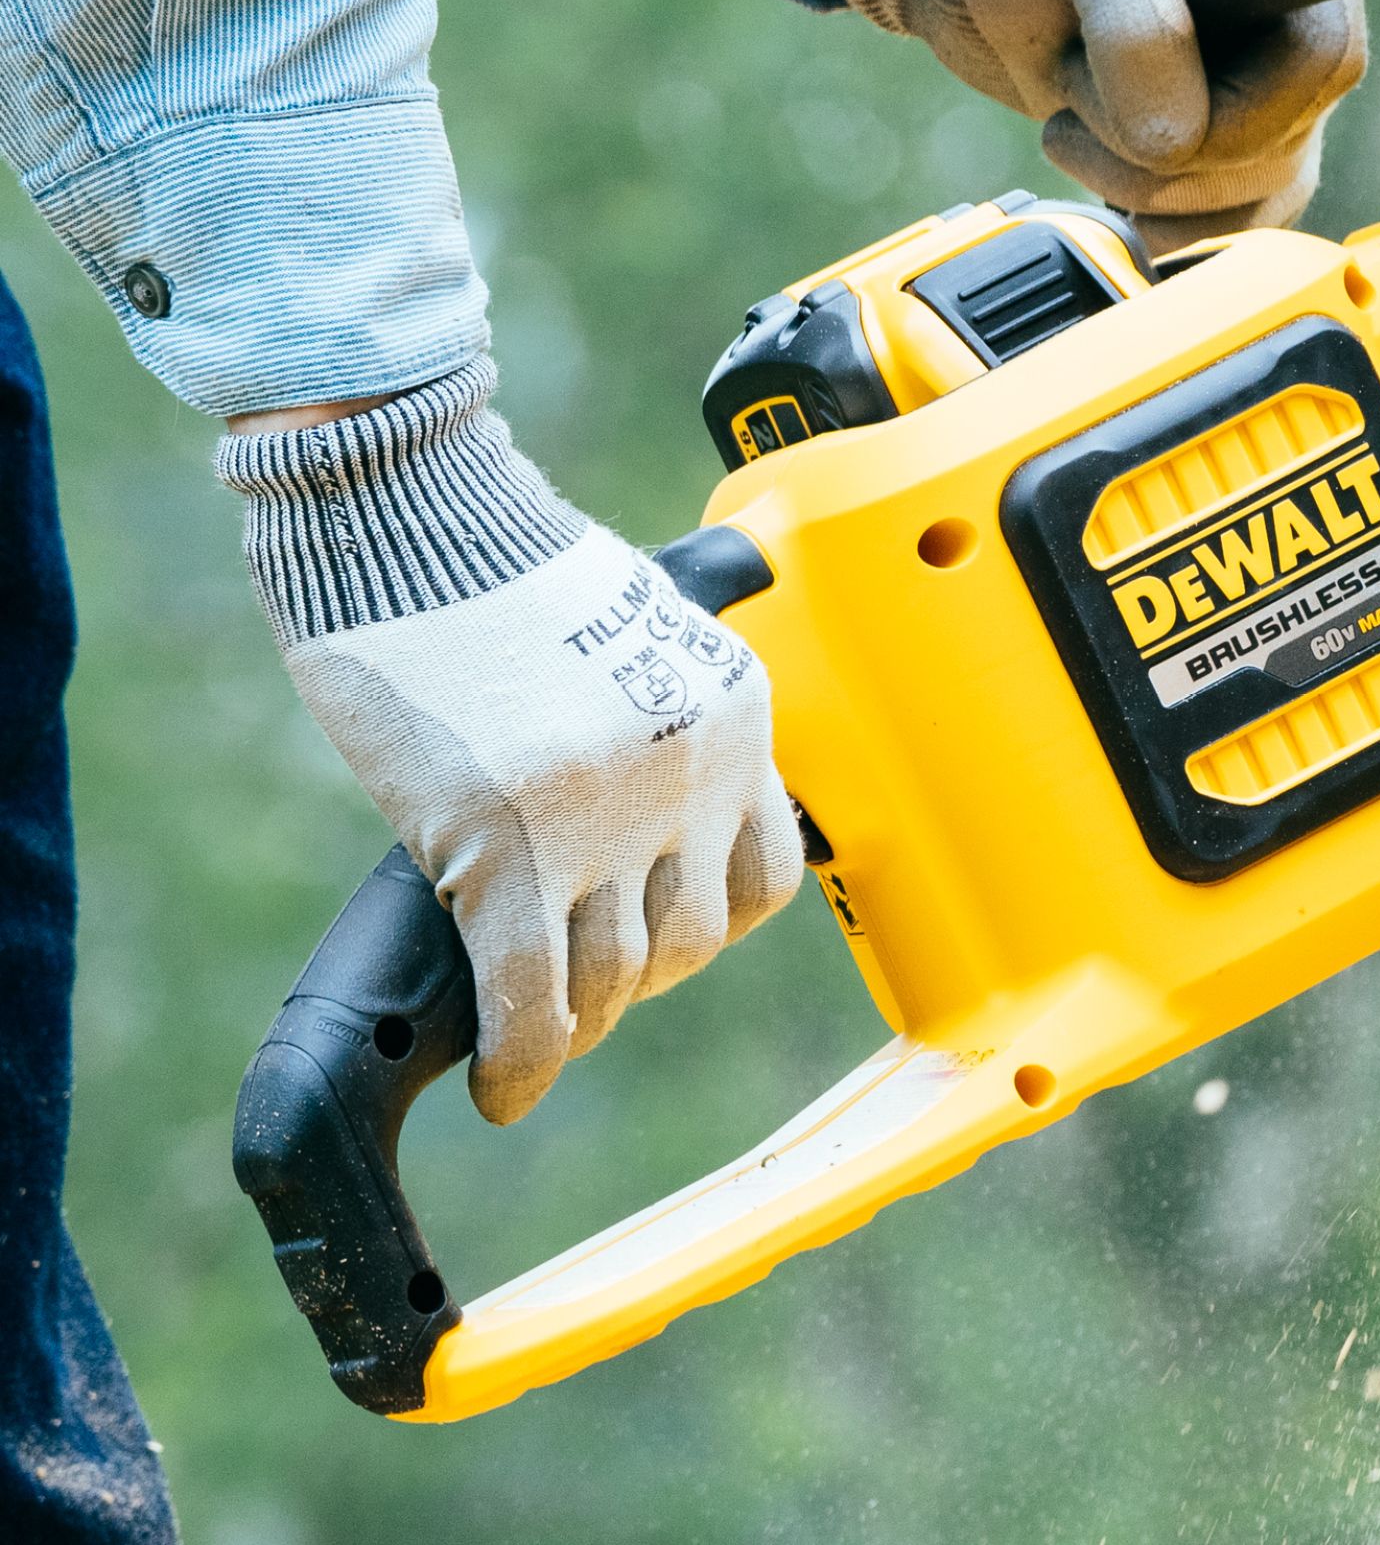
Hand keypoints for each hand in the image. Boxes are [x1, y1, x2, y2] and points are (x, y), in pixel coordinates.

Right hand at [218, 367, 802, 1122]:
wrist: (411, 504)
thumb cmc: (492, 561)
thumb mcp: (628, 633)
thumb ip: (654, 720)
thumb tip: (642, 814)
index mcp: (732, 709)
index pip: (759, 875)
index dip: (700, 930)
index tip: (648, 943)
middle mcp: (693, 767)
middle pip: (685, 943)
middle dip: (629, 987)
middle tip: (576, 998)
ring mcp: (607, 812)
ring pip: (613, 981)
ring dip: (573, 1026)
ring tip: (530, 1035)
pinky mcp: (508, 843)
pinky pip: (532, 996)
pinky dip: (521, 1060)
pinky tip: (501, 1084)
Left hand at [822, 0, 1366, 250]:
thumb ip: (1135, 24)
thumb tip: (1178, 141)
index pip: (1321, 56)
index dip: (1233, 91)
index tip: (1145, 65)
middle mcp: (1314, 8)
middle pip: (1283, 136)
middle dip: (1162, 140)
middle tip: (1077, 86)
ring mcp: (1284, 86)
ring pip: (1256, 192)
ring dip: (1140, 179)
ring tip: (1074, 113)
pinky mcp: (1248, 150)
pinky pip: (1235, 228)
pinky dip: (1158, 220)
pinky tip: (1104, 172)